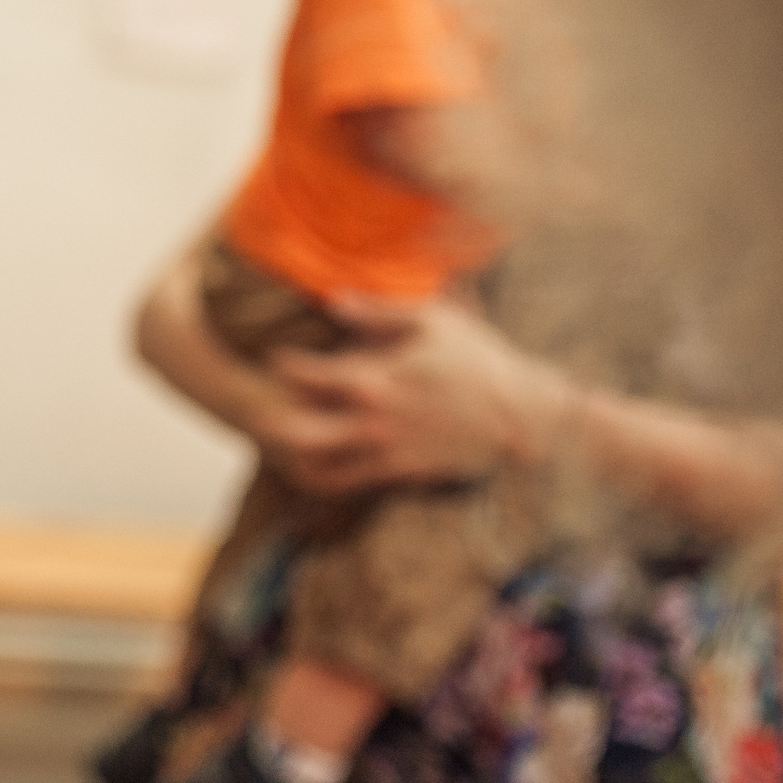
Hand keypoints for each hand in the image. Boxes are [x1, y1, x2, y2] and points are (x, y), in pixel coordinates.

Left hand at [260, 294, 572, 495]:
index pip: (303, 374)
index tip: (273, 354)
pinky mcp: (397, 473)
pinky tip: (311, 458)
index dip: (280, 363)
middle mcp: (371, 421)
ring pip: (313, 463)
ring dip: (288, 449)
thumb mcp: (431, 321)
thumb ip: (376, 311)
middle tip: (260, 399)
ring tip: (276, 432)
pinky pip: (344, 482)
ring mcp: (383, 452)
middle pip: (295, 429)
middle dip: (269, 414)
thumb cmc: (477, 360)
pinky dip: (319, 473)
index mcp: (375, 378)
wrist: (522, 418)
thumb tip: (330, 300)